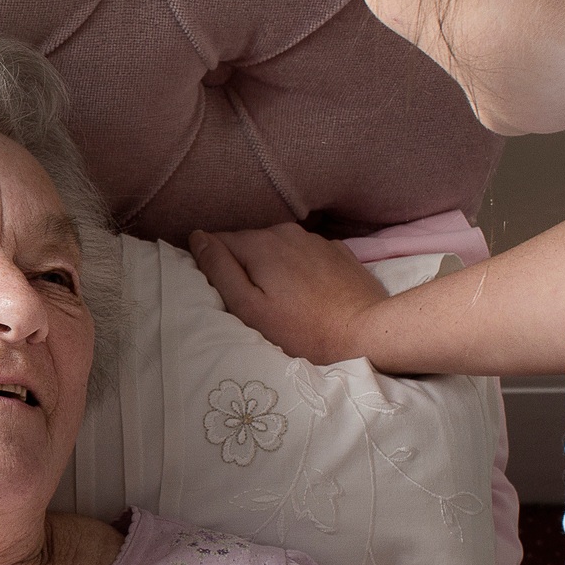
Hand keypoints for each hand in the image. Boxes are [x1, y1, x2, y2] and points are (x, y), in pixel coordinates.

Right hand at [187, 225, 388, 364]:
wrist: (367, 333)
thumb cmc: (303, 330)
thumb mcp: (248, 307)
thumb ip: (219, 269)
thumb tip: (197, 238)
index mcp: (260, 243)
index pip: (217, 241)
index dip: (212, 265)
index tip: (221, 292)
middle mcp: (286, 232)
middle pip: (248, 244)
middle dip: (243, 266)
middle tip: (250, 302)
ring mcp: (315, 240)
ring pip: (277, 248)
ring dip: (271, 267)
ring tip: (279, 299)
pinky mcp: (337, 252)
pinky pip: (303, 254)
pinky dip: (297, 268)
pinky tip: (305, 293)